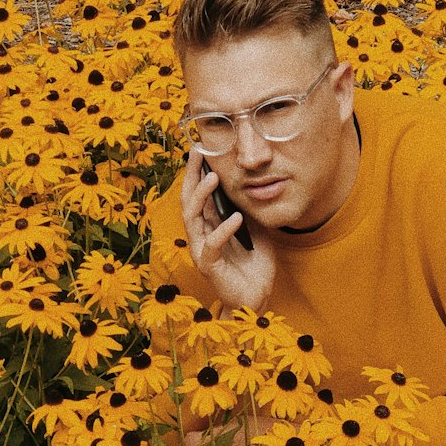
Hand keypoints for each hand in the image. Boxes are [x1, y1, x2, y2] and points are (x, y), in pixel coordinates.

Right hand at [180, 147, 275, 313]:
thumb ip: (249, 210)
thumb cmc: (254, 264)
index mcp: (209, 224)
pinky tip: (236, 218)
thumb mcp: (256, 230)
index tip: (200, 148)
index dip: (197, 172)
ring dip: (202, 196)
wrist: (256, 296)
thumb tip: (252, 184)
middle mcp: (201, 235)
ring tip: (213, 177)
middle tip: (197, 153)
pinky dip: (224, 229)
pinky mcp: (209, 266)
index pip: (199, 194)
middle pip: (189, 200)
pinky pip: (213, 244)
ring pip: (193, 218)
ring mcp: (202, 250)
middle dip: (191, 175)